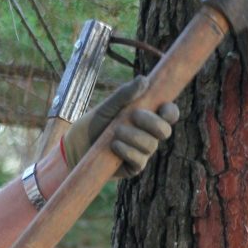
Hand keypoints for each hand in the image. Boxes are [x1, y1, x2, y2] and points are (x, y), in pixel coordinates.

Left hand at [62, 75, 178, 177]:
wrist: (77, 143)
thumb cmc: (96, 121)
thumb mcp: (109, 105)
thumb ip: (126, 94)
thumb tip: (144, 80)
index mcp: (148, 117)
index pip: (169, 114)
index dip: (170, 111)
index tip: (161, 107)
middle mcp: (149, 135)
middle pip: (165, 131)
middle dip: (151, 122)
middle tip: (133, 115)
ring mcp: (143, 152)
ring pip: (151, 145)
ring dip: (134, 136)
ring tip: (115, 132)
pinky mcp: (133, 167)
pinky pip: (140, 160)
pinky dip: (128, 151)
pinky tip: (114, 145)